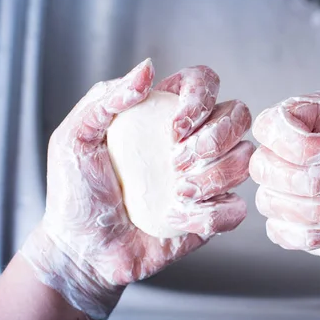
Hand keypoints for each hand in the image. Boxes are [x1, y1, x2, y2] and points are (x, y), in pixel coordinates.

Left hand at [21, 60, 253, 319]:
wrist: (83, 250)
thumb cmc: (74, 192)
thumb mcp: (74, 137)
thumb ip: (107, 98)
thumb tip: (148, 69)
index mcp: (163, 114)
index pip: (205, 82)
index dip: (201, 98)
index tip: (175, 128)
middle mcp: (192, 141)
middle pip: (239, 115)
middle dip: (219, 135)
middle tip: (178, 161)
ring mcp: (205, 178)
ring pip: (244, 160)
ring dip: (213, 177)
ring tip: (177, 193)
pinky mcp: (211, 215)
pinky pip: (236, 209)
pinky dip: (211, 215)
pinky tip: (177, 218)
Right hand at [250, 2, 319, 305]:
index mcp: (317, 118)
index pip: (271, 123)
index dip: (303, 147)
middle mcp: (298, 149)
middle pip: (263, 164)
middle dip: (313, 184)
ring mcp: (290, 185)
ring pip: (267, 200)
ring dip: (318, 212)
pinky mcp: (290, 220)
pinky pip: (276, 231)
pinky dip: (313, 236)